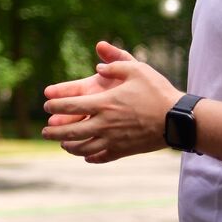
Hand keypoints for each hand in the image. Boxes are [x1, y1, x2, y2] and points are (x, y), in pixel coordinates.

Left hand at [41, 41, 180, 162]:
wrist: (177, 119)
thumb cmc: (157, 92)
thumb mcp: (138, 69)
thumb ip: (116, 63)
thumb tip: (98, 65)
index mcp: (105, 103)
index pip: (71, 105)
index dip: (56, 105)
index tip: (46, 105)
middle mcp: (105, 124)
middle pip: (71, 131)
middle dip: (54, 131)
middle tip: (45, 131)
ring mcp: (113, 140)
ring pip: (83, 148)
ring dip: (69, 146)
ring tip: (62, 144)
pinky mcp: (123, 151)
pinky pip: (102, 157)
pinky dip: (90, 158)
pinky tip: (86, 157)